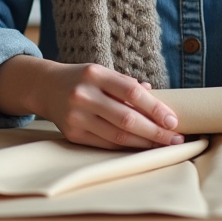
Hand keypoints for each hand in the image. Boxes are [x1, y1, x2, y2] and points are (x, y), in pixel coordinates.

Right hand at [0, 56, 183, 150]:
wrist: (45, 87)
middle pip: (126, 118)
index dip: (155, 108)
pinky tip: (141, 147)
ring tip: (164, 145)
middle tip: (176, 138)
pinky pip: (106, 144)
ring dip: (144, 143)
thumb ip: (127, 85)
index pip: (131, 92)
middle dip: (155, 131)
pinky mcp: (72, 134)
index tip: (173, 120)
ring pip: (118, 135)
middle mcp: (83, 95)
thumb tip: (156, 98)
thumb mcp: (102, 73)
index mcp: (95, 74)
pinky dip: (127, 147)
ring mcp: (76, 116)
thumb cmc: (82, 79)